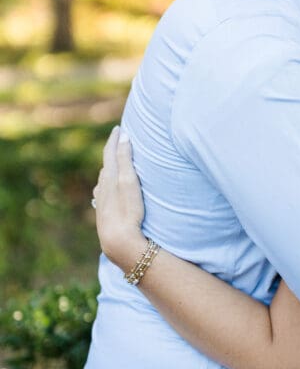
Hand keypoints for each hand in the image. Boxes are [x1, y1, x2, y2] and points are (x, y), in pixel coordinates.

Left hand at [92, 126, 145, 269]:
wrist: (118, 241)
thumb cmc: (127, 210)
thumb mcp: (129, 181)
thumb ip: (125, 158)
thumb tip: (123, 136)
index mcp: (108, 176)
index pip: (110, 152)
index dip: (114, 138)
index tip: (119, 127)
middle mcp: (102, 186)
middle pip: (106, 163)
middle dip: (112, 151)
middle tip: (120, 141)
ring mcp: (101, 200)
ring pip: (103, 178)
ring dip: (109, 167)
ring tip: (115, 163)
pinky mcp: (104, 212)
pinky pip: (103, 192)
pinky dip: (106, 184)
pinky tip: (106, 190)